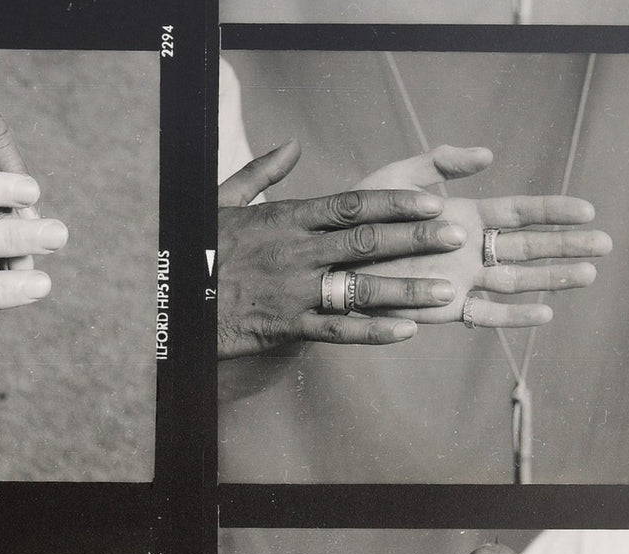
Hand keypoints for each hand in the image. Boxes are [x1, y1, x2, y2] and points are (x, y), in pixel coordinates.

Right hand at [217, 140, 467, 357]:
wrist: (171, 300)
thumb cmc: (199, 250)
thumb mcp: (222, 201)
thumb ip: (261, 172)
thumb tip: (292, 145)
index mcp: (287, 218)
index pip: (352, 204)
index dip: (396, 202)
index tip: (431, 201)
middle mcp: (297, 252)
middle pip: (367, 242)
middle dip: (416, 239)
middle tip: (456, 237)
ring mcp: (294, 291)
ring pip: (359, 287)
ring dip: (406, 288)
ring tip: (445, 290)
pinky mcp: (286, 326)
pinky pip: (337, 330)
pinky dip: (372, 331)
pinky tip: (405, 332)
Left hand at [353, 145, 611, 327]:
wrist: (333, 261)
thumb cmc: (361, 218)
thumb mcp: (398, 178)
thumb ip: (440, 163)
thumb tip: (487, 155)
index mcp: (463, 216)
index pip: (519, 212)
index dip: (553, 211)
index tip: (587, 210)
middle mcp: (468, 250)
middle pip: (528, 247)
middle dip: (567, 245)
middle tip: (605, 244)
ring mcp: (459, 280)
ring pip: (516, 279)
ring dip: (552, 278)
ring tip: (588, 274)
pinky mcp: (444, 308)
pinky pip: (485, 313)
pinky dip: (513, 314)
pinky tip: (543, 313)